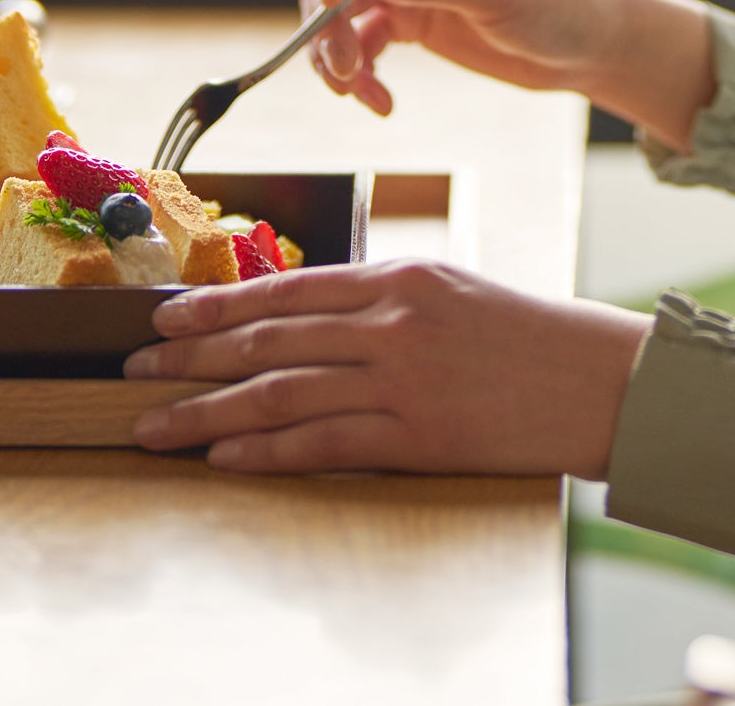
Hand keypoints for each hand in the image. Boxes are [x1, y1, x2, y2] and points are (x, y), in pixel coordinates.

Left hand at [124, 261, 653, 475]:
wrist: (604, 382)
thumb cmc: (533, 338)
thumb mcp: (456, 290)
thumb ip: (385, 299)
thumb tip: (311, 320)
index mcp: (401, 277)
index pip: (287, 290)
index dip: (216, 306)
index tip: (164, 320)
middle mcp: (392, 322)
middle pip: (266, 340)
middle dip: (188, 358)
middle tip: (130, 371)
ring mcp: (402, 381)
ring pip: (278, 392)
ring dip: (203, 411)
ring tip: (153, 426)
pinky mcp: (417, 437)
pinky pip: (321, 444)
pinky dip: (263, 451)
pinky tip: (222, 457)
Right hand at [306, 0, 711, 144]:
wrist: (588, 46)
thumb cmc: (559, 1)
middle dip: (333, 18)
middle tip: (342, 65)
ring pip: (344, 8)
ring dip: (337, 50)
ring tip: (354, 89)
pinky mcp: (410, 18)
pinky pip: (364, 40)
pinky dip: (360, 71)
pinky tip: (378, 100)